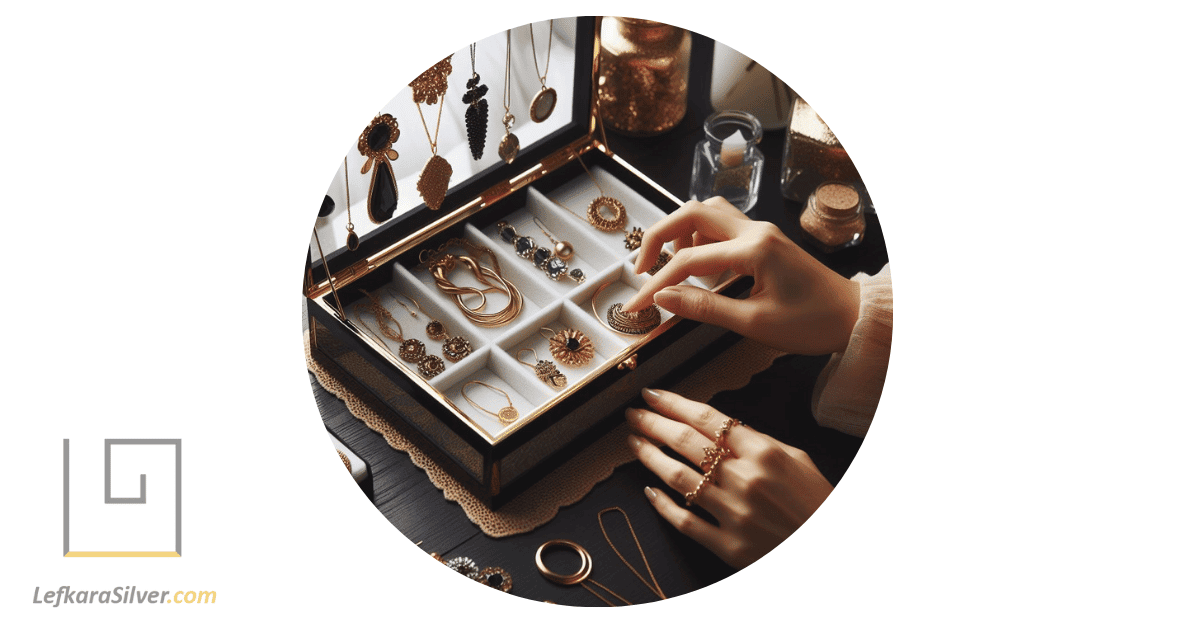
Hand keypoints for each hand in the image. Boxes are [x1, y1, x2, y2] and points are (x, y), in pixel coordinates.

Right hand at [626, 197, 860, 354]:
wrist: (853, 317)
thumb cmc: (812, 323)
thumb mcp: (753, 323)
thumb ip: (703, 308)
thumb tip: (663, 298)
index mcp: (754, 249)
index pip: (688, 260)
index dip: (657, 283)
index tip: (638, 305)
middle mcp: (755, 230)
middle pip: (691, 212)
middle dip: (659, 236)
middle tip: (642, 269)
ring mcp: (761, 230)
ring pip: (707, 210)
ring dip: (680, 229)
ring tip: (668, 263)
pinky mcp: (764, 238)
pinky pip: (722, 222)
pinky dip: (700, 235)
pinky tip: (698, 262)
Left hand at [626, 388, 832, 568]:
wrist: (828, 549)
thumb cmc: (816, 502)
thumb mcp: (797, 459)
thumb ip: (759, 441)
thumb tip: (722, 427)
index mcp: (764, 452)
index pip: (707, 418)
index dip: (674, 403)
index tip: (651, 395)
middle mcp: (745, 479)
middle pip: (686, 443)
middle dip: (653, 424)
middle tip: (633, 414)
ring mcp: (734, 513)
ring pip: (678, 479)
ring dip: (650, 458)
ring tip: (634, 443)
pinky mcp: (728, 545)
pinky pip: (684, 521)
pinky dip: (662, 505)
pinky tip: (648, 490)